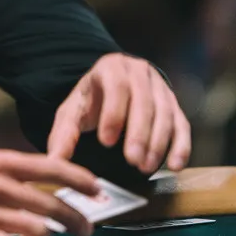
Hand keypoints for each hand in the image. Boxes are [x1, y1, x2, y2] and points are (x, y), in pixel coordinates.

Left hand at [47, 53, 190, 173]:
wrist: (113, 86)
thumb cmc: (91, 101)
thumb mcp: (72, 112)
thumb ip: (63, 135)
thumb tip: (54, 162)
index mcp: (111, 68)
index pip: (117, 87)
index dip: (113, 114)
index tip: (106, 141)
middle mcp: (140, 73)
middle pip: (144, 101)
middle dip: (139, 134)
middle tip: (133, 161)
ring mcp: (160, 87)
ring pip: (165, 113)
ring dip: (158, 143)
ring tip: (146, 168)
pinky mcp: (174, 104)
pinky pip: (182, 124)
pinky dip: (181, 145)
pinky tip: (174, 166)